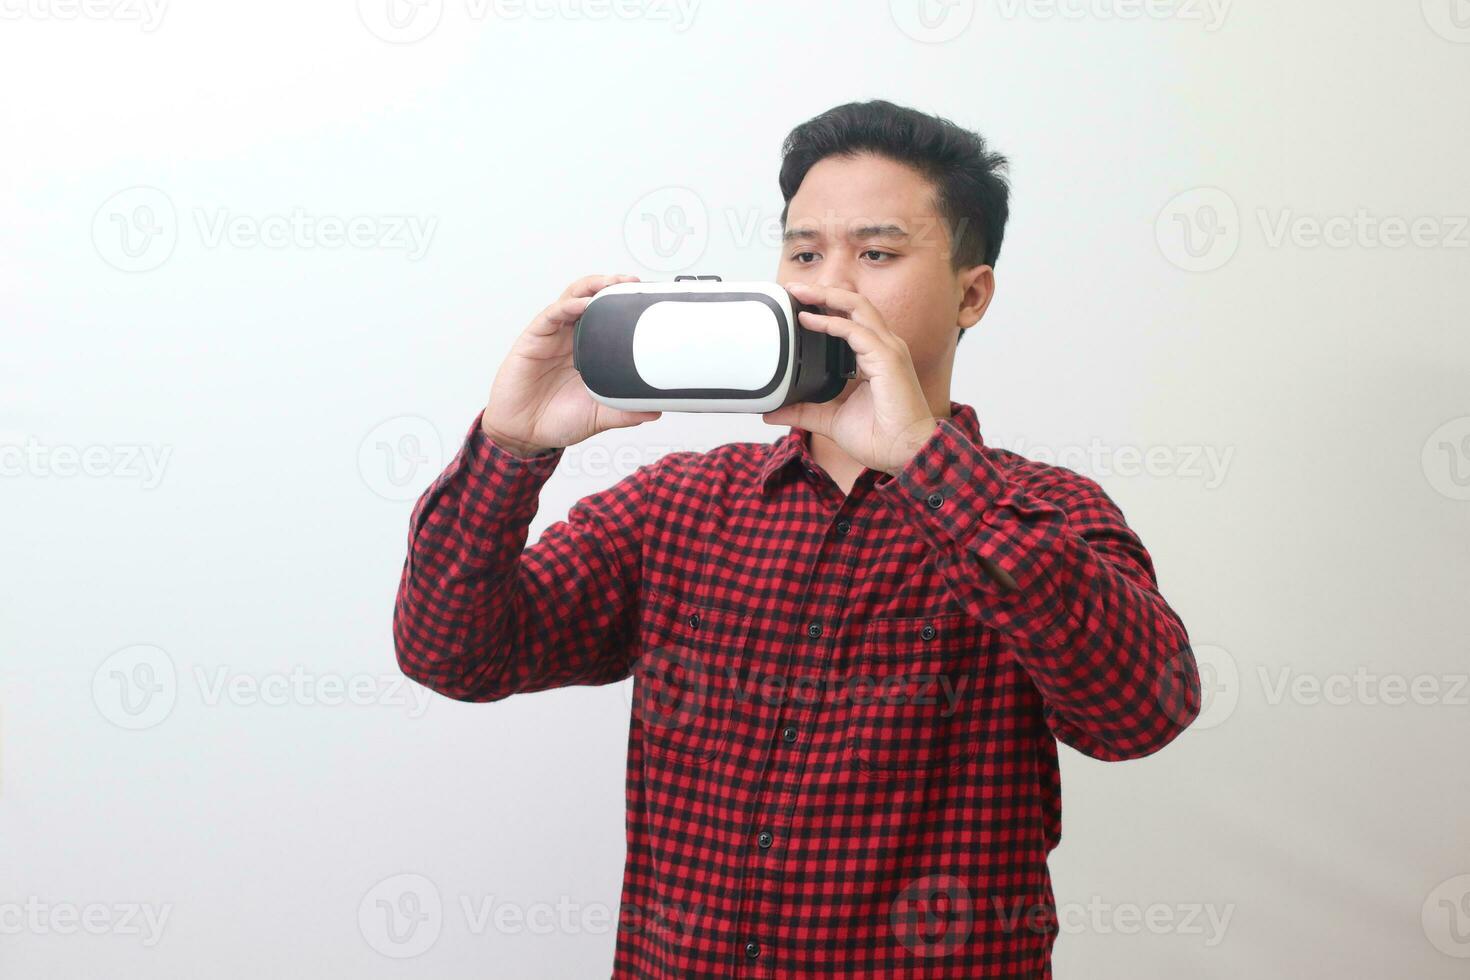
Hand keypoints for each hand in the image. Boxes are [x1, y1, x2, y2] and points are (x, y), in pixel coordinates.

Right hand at [482, 274, 661, 456]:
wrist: (523, 433)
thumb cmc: (556, 419)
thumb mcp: (598, 417)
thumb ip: (624, 412)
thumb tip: (654, 410)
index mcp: (588, 352)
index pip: (608, 318)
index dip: (625, 304)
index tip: (645, 298)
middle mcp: (571, 338)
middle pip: (592, 299)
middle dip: (611, 285)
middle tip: (632, 282)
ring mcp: (553, 336)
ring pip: (572, 298)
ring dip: (592, 287)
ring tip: (611, 282)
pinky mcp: (533, 339)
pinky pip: (551, 315)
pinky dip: (568, 306)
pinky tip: (583, 304)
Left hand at [761, 282, 938, 475]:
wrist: (904, 454)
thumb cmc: (880, 437)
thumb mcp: (830, 420)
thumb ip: (803, 411)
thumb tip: (773, 411)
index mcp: (875, 357)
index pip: (852, 319)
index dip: (826, 307)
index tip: (798, 303)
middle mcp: (885, 347)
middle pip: (854, 304)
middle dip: (824, 292)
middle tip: (794, 287)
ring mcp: (888, 350)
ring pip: (857, 308)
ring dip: (827, 297)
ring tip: (800, 292)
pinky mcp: (887, 359)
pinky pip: (856, 331)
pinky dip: (831, 323)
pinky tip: (810, 320)